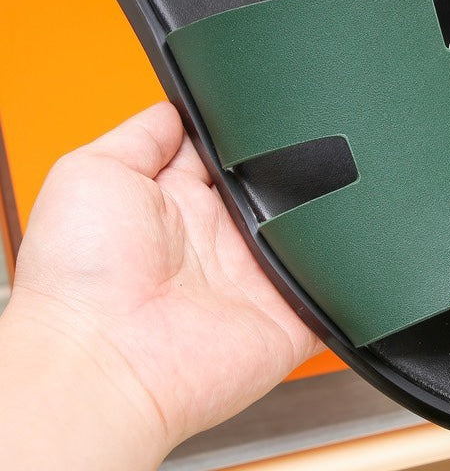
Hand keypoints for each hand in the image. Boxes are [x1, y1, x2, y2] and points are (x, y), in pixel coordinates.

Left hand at [10, 101, 321, 453]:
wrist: (102, 363)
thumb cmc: (79, 278)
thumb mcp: (93, 170)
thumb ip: (145, 134)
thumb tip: (179, 107)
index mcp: (178, 203)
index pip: (232, 156)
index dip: (250, 133)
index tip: (269, 109)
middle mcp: (220, 242)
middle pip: (280, 189)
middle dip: (294, 166)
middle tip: (298, 150)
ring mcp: (256, 281)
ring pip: (313, 233)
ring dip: (323, 212)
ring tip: (323, 189)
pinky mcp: (289, 321)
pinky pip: (337, 293)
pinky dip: (349, 274)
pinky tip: (349, 244)